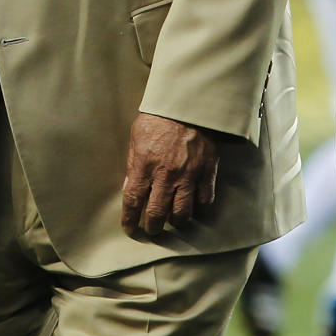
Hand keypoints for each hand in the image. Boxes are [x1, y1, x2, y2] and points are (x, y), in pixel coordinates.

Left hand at [120, 112, 218, 236]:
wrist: (188, 104)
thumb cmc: (158, 118)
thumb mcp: (136, 137)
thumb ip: (132, 165)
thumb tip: (129, 188)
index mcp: (145, 165)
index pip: (134, 200)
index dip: (130, 219)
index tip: (129, 229)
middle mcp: (166, 174)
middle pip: (158, 213)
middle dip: (153, 227)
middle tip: (152, 230)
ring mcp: (188, 175)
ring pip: (183, 213)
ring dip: (176, 222)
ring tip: (172, 221)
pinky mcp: (207, 172)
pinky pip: (204, 201)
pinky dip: (198, 209)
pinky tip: (193, 208)